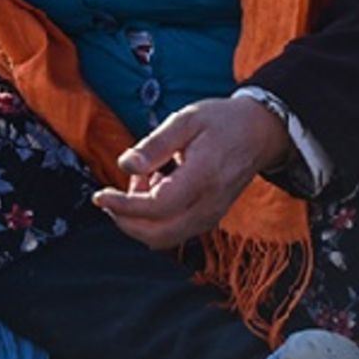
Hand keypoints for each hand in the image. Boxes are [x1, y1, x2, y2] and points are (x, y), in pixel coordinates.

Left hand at [92, 96, 290, 250]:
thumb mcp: (186, 120)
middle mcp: (209, 205)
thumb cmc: (222, 122)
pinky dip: (153, 219)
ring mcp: (210, 216)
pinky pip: (173, 231)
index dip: (123, 205)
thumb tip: (124, 165)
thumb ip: (154, 144)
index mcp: (203, 177)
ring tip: (142, 180)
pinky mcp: (208, 219)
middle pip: (157, 234)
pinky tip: (155, 187)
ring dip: (139, 219)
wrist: (260, 133)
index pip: (157, 207)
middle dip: (125, 219)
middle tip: (112, 193)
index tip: (99, 195)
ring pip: (164, 238)